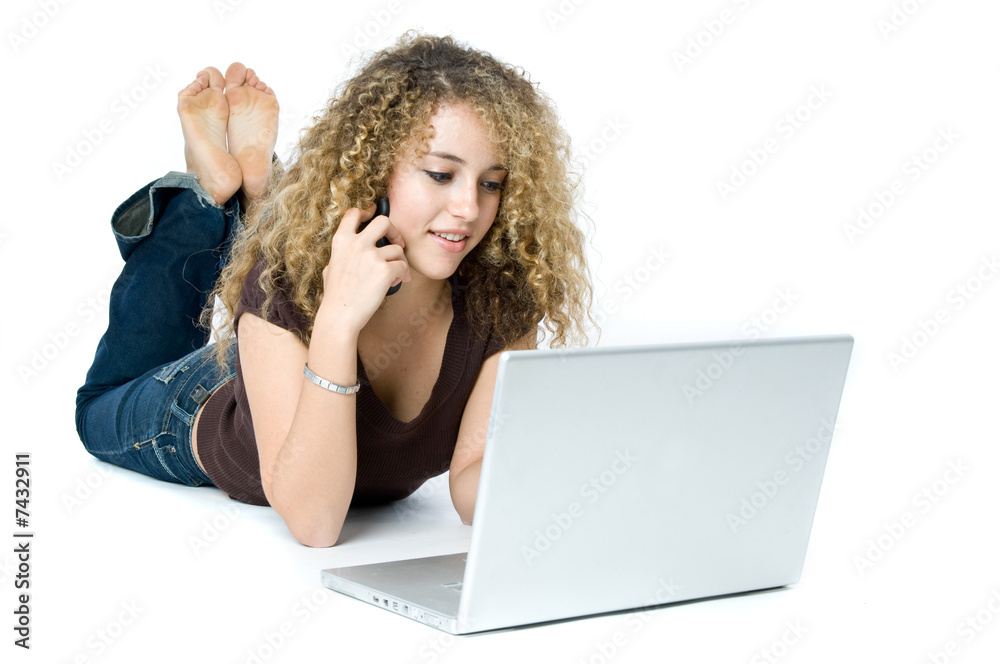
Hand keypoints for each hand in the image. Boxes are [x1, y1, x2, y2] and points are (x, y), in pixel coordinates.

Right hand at [318, 205, 409, 332]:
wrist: (339, 316)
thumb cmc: (335, 296)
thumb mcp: (331, 267)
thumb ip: (343, 253)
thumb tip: (354, 246)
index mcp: (341, 240)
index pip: (354, 213)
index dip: (367, 211)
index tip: (374, 215)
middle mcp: (357, 244)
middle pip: (384, 221)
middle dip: (394, 231)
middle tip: (396, 243)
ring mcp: (372, 256)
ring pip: (398, 249)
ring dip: (399, 261)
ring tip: (393, 275)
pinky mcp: (385, 271)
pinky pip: (403, 266)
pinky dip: (403, 275)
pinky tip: (395, 282)